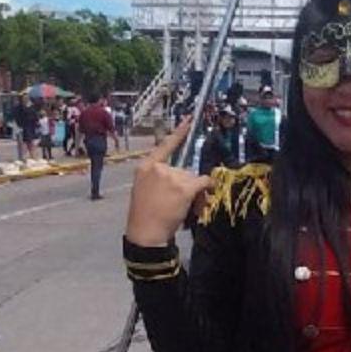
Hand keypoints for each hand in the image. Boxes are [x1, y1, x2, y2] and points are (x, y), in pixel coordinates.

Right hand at [125, 121, 213, 246]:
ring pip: (194, 179)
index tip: (190, 119)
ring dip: (195, 192)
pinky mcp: (184, 188)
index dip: (179, 132)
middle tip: (179, 202)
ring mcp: (172, 177)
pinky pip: (203, 183)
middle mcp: (159, 168)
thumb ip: (160, 178)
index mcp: (145, 166)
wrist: (145, 232)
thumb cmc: (145, 214)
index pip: (164, 145)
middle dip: (187, 185)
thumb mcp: (144, 189)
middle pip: (184, 169)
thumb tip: (184, 177)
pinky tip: (200, 200)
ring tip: (183, 208)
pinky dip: (206, 189)